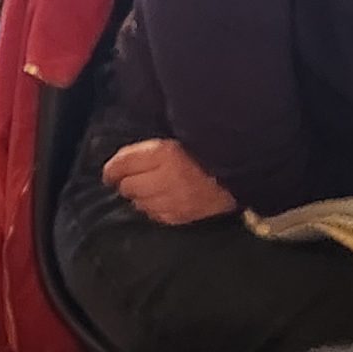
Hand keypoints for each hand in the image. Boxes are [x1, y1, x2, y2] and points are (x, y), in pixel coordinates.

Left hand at [103, 137, 237, 225]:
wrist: (243, 170)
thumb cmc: (210, 147)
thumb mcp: (180, 135)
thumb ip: (155, 146)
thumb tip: (129, 157)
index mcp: (164, 153)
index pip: (124, 163)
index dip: (112, 169)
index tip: (109, 172)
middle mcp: (166, 178)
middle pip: (129, 186)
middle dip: (125, 183)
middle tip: (127, 180)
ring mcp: (175, 200)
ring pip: (141, 204)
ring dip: (139, 197)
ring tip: (143, 191)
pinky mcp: (185, 216)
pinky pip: (158, 216)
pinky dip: (154, 210)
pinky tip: (158, 203)